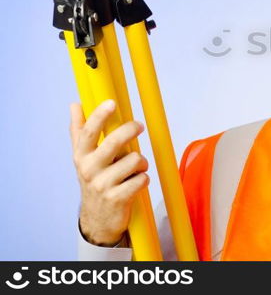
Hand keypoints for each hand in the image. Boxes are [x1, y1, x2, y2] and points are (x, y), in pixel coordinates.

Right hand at [69, 99, 149, 245]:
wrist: (97, 219)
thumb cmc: (94, 180)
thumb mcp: (83, 158)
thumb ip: (80, 131)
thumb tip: (74, 104)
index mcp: (82, 156)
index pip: (89, 132)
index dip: (99, 116)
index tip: (111, 103)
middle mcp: (89, 170)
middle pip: (114, 142)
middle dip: (130, 130)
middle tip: (139, 126)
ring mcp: (103, 185)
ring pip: (135, 159)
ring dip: (141, 162)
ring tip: (135, 169)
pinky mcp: (118, 199)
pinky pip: (142, 179)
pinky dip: (144, 179)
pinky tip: (136, 183)